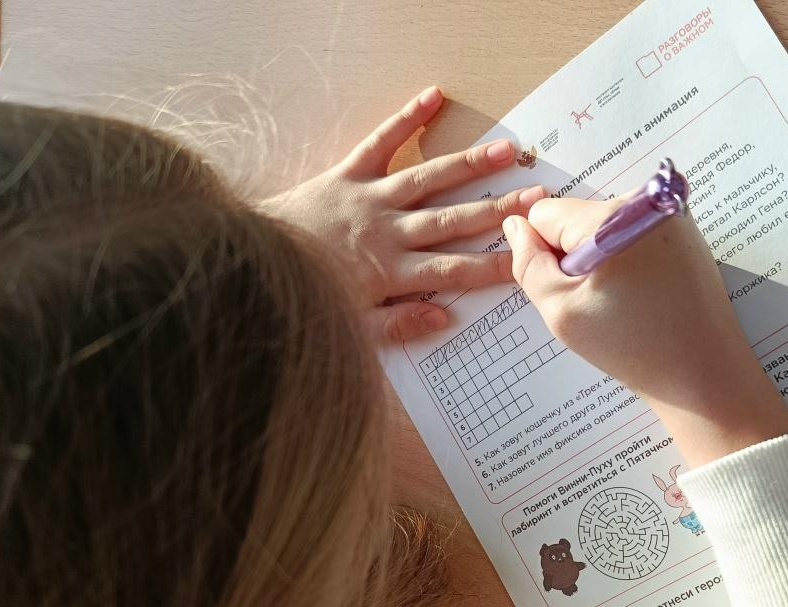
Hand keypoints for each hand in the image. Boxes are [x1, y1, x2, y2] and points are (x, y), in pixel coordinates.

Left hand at [265, 86, 545, 339]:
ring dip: (468, 164)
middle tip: (535, 197)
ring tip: (505, 150)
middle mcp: (386, 232)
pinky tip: (432, 96)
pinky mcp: (345, 174)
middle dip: (497, 211)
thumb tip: (444, 316)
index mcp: (390, 273)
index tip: (525, 262)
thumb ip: (398, 325)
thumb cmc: (304, 300)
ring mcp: (368, 199)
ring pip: (427, 179)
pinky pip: (380, 142)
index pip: (452, 271)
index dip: (491, 267)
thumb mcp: (350, 329)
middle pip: (452, 220)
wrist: (252, 264)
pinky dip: (405, 118)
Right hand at [504, 197, 787, 466]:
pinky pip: (635, 232)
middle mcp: (644, 201)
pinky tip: (645, 296)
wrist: (704, 375)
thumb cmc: (635, 349)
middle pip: (577, 217)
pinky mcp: (686, 231)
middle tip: (600, 302)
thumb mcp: (562, 312)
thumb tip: (516, 227)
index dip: (545, 256)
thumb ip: (528, 265)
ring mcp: (670, 213)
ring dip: (603, 259)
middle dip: (576, 256)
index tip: (571, 291)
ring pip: (605, 226)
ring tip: (626, 302)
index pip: (545, 215)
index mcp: (610, 219)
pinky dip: (630, 260)